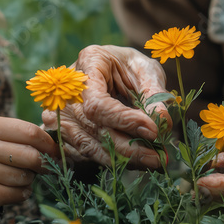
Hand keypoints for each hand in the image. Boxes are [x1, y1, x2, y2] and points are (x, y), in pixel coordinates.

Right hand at [0, 116, 59, 208]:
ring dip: (29, 180)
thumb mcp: (3, 137)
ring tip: (20, 177)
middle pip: (30, 155)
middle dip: (43, 164)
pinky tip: (14, 189)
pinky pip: (16, 194)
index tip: (55, 152)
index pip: (30, 132)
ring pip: (24, 177)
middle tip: (44, 168)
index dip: (49, 144)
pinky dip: (22, 194)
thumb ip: (27, 136)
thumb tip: (59, 147)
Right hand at [42, 45, 170, 168]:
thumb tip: (162, 120)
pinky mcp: (64, 134)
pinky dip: (113, 160)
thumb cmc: (129, 67)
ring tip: (151, 161)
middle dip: (129, 148)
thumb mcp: (146, 70)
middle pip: (94, 129)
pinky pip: (85, 155)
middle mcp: (68, 91)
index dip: (124, 121)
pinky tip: (136, 161)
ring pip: (89, 147)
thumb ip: (154, 92)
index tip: (153, 131)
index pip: (98, 103)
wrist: (113, 71)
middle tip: (159, 157)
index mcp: (88, 63)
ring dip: (123, 159)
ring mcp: (61, 114)